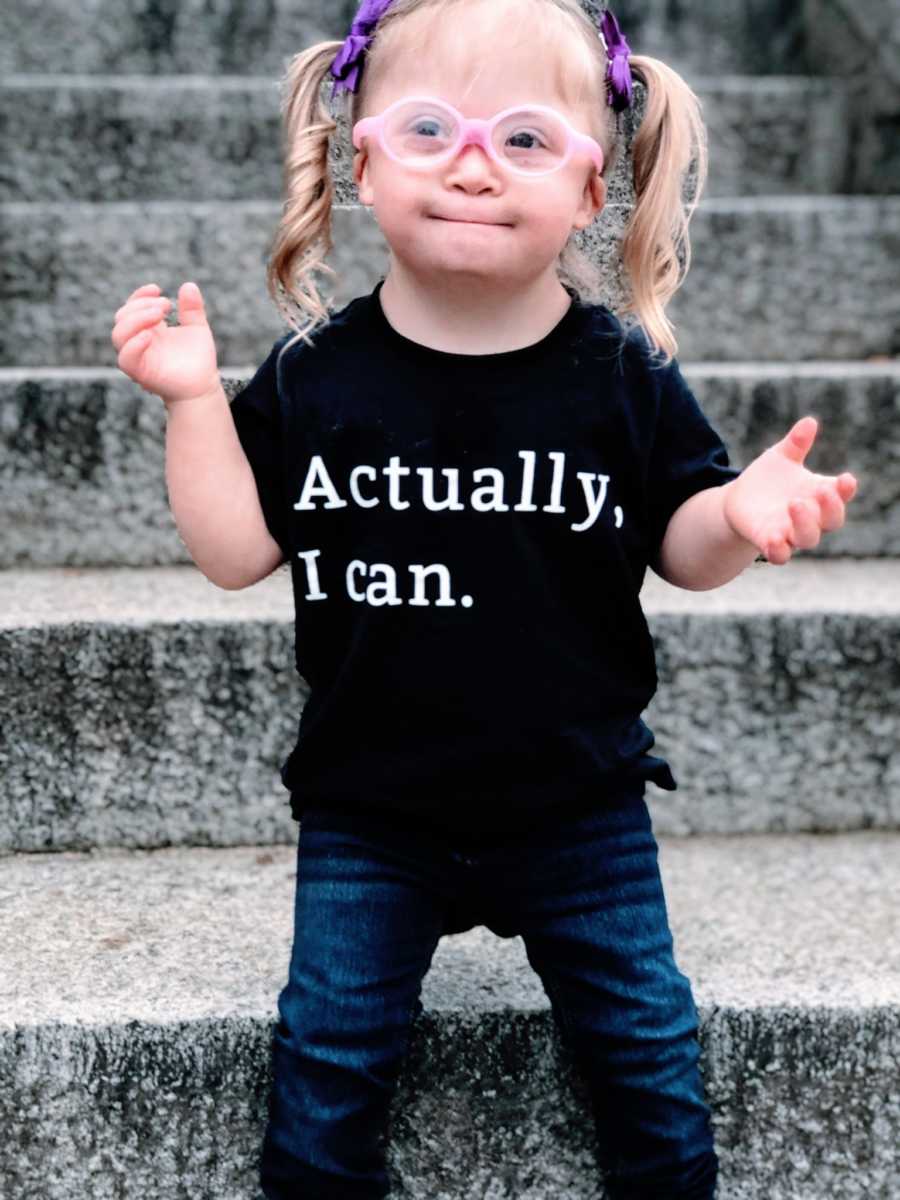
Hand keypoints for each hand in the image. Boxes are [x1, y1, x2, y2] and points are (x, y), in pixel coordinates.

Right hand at [111, 281, 220, 404]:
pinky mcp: (140, 373)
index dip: (140, 295)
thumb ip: (192, 309)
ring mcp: (137, 357)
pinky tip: (151, 335)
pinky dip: (134, 344)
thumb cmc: (198, 359)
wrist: (203, 387)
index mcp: (148, 328)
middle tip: (166, 306)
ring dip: (136, 320)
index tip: (157, 289)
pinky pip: (126, 359)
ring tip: (160, 315)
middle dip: (141, 306)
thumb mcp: (197, 328)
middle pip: (121, 317)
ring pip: (118, 335)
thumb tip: (189, 285)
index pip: (131, 307)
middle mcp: (138, 341)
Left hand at [722, 416, 857, 564]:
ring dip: (805, 523)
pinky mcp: (769, 543)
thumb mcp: (780, 456)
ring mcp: (791, 533)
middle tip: (821, 491)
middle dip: (830, 507)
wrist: (739, 500)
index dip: (846, 490)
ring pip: (808, 538)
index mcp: (820, 494)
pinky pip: (780, 555)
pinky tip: (774, 539)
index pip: (841, 495)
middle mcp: (811, 517)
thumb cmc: (768, 478)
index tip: (846, 479)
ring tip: (795, 504)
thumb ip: (795, 443)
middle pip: (832, 520)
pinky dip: (779, 550)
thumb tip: (809, 422)